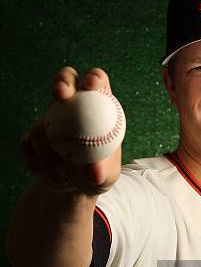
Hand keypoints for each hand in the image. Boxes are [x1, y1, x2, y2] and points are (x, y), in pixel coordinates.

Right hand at [19, 67, 121, 195]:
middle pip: (65, 81)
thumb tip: (95, 173)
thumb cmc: (98, 175)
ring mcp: (49, 119)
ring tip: (63, 176)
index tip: (91, 86)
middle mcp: (72, 107)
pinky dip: (40, 163)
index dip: (93, 78)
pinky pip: (28, 145)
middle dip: (61, 81)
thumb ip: (103, 171)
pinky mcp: (31, 137)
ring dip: (48, 153)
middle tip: (61, 95)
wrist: (74, 188)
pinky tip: (52, 177)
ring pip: (41, 123)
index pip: (96, 82)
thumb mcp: (106, 176)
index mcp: (96, 107)